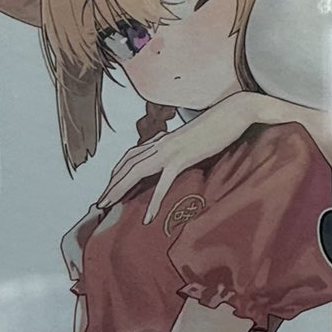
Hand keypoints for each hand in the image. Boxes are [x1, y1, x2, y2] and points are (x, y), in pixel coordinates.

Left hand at [96, 92, 273, 220]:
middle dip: (110, 184)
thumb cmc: (217, 126)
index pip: (131, 156)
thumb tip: (177, 157)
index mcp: (162, 139)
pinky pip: (163, 184)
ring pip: (135, 172)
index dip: (116, 172)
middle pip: (126, 165)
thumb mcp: (193, 138)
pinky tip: (148, 218)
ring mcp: (169, 150)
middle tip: (98, 203)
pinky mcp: (181, 158)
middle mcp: (160, 143)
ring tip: (108, 206)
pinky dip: (154, 202)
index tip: (108, 187)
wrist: (233, 113)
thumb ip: (181, 147)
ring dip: (119, 190)